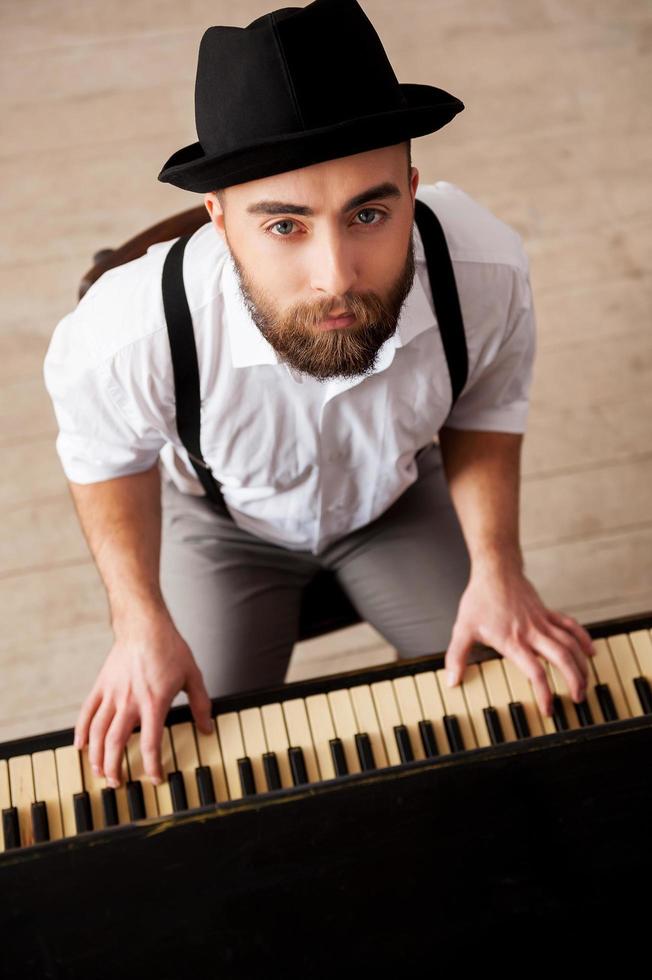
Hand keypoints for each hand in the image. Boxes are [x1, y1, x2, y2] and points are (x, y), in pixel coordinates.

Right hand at [73, 609, 213, 787]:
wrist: (144, 625)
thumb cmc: (169, 647)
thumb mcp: (192, 676)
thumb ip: (200, 704)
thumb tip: (207, 728)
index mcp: (154, 703)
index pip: (151, 744)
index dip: (152, 766)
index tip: (154, 779)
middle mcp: (130, 702)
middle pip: (116, 744)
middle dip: (114, 769)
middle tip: (117, 784)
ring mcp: (112, 694)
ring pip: (97, 733)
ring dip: (97, 757)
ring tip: (100, 773)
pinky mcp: (101, 686)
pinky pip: (86, 713)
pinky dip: (81, 732)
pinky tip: (80, 746)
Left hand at [445, 559, 596, 718]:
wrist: (495, 571)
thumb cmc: (480, 598)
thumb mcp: (463, 629)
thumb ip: (457, 656)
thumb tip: (452, 680)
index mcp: (513, 641)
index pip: (535, 672)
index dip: (544, 693)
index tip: (548, 709)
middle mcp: (532, 632)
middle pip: (562, 658)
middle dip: (574, 681)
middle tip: (578, 699)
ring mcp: (542, 622)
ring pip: (570, 644)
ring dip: (581, 664)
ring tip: (586, 683)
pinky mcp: (548, 612)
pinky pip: (571, 626)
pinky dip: (583, 639)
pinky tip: (590, 652)